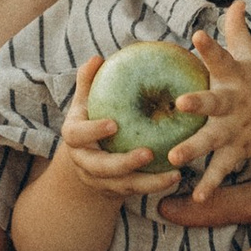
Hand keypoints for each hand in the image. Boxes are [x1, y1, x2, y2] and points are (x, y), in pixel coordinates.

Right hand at [55, 50, 174, 197]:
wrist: (85, 159)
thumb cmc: (90, 118)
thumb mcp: (86, 101)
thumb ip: (89, 82)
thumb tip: (97, 58)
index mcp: (74, 138)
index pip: (78, 135)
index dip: (93, 132)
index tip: (114, 124)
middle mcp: (84, 162)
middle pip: (101, 168)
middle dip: (125, 163)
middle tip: (148, 153)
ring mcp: (100, 181)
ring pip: (124, 185)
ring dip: (149, 182)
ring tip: (175, 173)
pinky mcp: (115, 192)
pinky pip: (137, 191)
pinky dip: (156, 185)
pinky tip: (176, 176)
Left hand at [166, 1, 250, 203]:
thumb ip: (238, 31)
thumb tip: (239, 0)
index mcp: (236, 77)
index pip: (221, 57)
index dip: (210, 46)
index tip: (197, 34)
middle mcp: (235, 104)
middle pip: (216, 102)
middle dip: (199, 103)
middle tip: (180, 104)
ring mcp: (237, 130)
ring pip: (214, 140)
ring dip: (194, 149)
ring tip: (174, 158)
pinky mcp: (239, 152)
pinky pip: (222, 170)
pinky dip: (211, 184)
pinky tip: (195, 197)